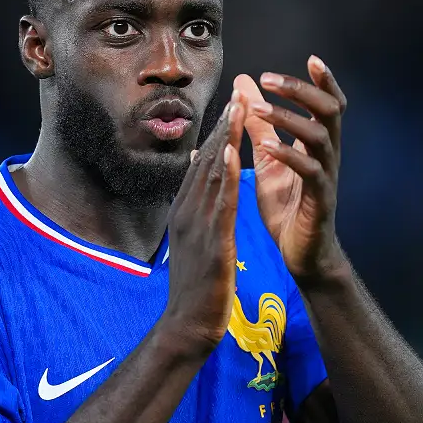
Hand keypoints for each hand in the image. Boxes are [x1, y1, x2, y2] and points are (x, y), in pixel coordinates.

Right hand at [161, 90, 246, 350]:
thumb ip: (197, 217)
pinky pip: (218, 202)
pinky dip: (223, 175)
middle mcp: (187, 214)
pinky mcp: (210, 241)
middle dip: (223, 130)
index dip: (216, 138)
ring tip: (238, 110)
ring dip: (225, 141)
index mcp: (184, 214)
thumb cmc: (196, 289)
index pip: (201, 168)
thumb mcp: (195, 245)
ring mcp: (196, 226)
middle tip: (238, 96)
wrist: (188, 325)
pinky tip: (229, 152)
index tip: (230, 111)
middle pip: (206, 163)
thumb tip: (201, 194)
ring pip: (212, 175)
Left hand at [233, 56, 347, 283]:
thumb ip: (258, 124)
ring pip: (318, 136)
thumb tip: (244, 85)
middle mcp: (328, 154)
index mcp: (317, 143)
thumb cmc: (287, 205)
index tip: (312, 57)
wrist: (300, 252)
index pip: (329, 103)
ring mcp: (327, 175)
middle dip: (301, 90)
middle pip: (329, 110)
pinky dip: (289, 156)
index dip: (325, 81)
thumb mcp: (268, 158)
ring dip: (287, 119)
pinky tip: (266, 148)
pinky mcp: (320, 199)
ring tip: (256, 110)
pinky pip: (310, 171)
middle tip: (269, 78)